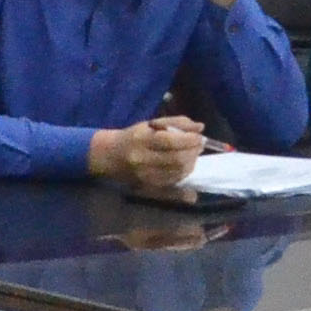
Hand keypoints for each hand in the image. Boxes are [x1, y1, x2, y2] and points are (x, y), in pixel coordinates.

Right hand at [90, 118, 207, 192]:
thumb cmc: (133, 136)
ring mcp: (145, 176)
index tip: (200, 136)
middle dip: (193, 152)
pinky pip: (173, 182)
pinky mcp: (149, 187)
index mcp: (141, 140)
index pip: (170, 141)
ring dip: (191, 163)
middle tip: (199, 145)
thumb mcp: (152, 124)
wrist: (110, 156)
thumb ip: (177, 123)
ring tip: (192, 154)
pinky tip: (185, 164)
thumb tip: (200, 127)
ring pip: (177, 172)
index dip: (190, 140)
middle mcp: (142, 160)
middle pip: (176, 159)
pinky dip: (184, 172)